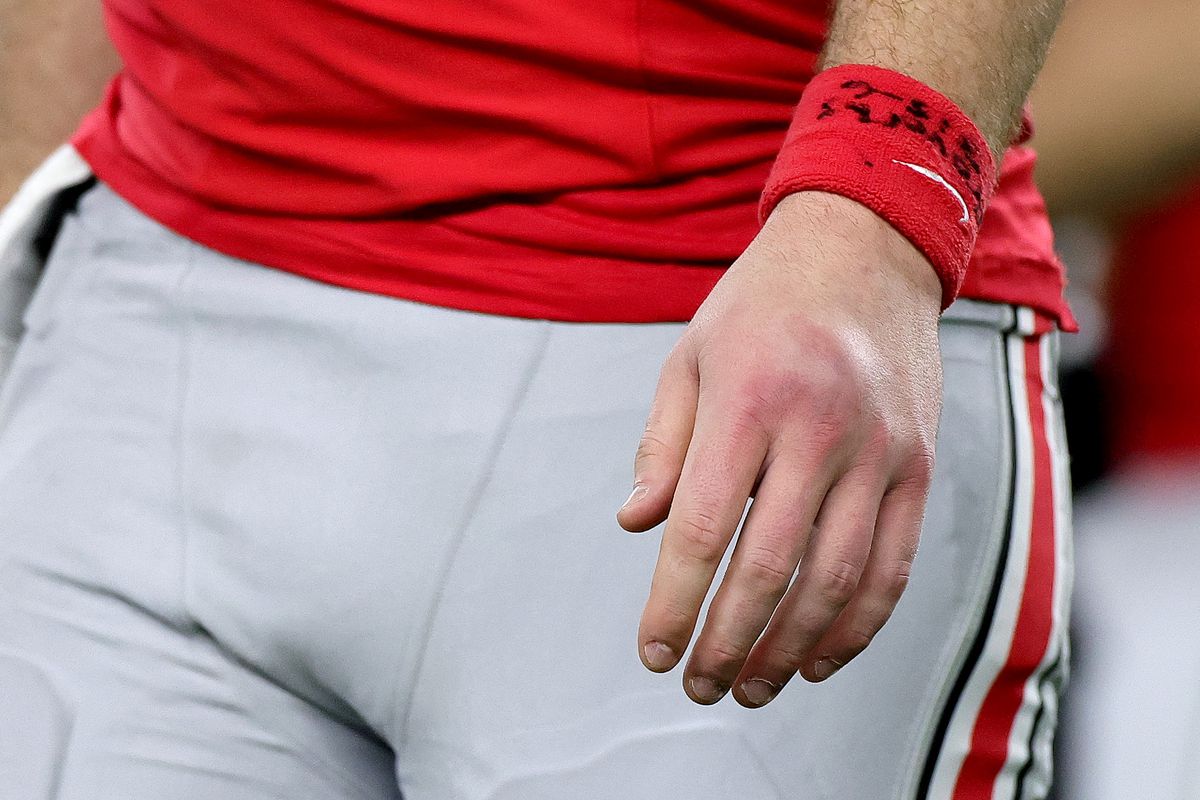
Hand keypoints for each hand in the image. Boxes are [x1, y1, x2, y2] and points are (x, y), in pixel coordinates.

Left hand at [617, 191, 942, 707]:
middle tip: (697, 683)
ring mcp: (880, 451)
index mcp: (750, 400)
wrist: (865, 250)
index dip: (674, 601)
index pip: (705, 528)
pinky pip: (894, 566)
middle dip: (727, 642)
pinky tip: (819, 658)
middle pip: (769, 569)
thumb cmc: (760, 306)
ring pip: (837, 581)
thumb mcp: (691, 357)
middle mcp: (821, 429)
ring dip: (790, 649)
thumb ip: (664, 446)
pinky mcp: (918, 466)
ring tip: (752, 686)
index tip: (653, 650)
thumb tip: (637, 527)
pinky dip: (858, 626)